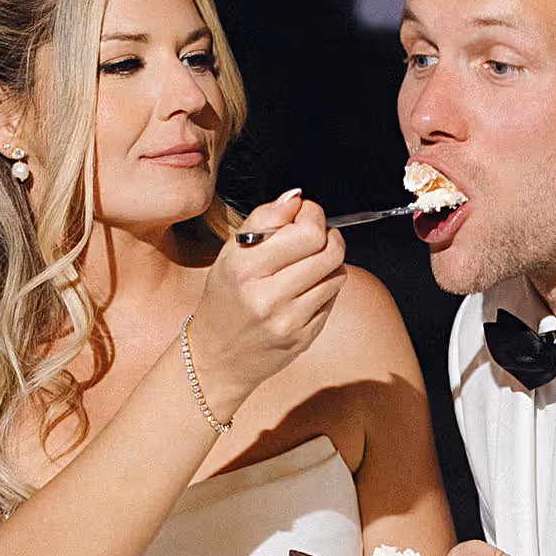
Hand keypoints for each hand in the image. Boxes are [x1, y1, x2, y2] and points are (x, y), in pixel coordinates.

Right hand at [187, 193, 346, 414]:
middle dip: (329, 235)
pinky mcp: (304, 339)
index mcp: (245, 269)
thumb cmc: (224, 299)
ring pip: (337, 275)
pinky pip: (332, 300)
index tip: (305, 215)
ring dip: (329, 263)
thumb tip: (296, 198)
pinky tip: (303, 291)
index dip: (313, 215)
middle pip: (330, 251)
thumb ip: (264, 219)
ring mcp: (289, 322)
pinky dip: (324, 288)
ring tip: (307, 264)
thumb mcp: (230, 253)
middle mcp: (268, 298)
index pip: (307, 232)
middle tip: (315, 236)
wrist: (217, 358)